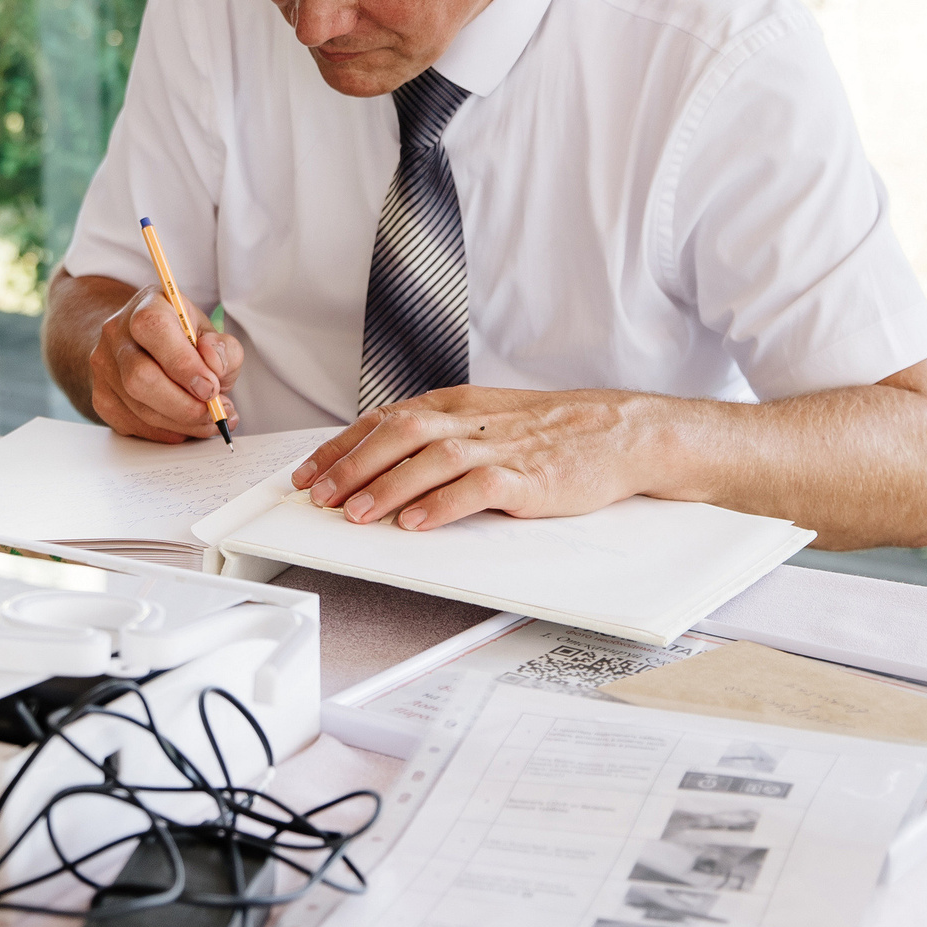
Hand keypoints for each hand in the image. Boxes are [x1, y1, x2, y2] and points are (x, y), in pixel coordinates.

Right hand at [87, 286, 242, 443]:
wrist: (142, 344)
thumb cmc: (182, 339)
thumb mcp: (212, 334)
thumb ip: (224, 349)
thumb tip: (214, 368)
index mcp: (147, 306)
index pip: (155, 330)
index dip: (184, 364)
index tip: (211, 388)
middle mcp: (117, 334)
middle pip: (140, 377)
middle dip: (184, 405)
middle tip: (214, 411)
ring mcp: (104, 368)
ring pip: (140, 408)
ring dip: (182, 423)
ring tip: (210, 420)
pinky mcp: (102, 398)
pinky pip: (135, 426)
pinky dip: (168, 432)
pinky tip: (186, 424)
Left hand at [290, 387, 654, 530]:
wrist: (618, 431)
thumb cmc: (551, 432)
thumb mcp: (487, 419)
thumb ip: (440, 433)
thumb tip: (382, 459)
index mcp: (458, 404)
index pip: (385, 418)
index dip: (341, 445)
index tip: (308, 471)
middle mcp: (472, 421)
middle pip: (398, 432)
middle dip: (351, 465)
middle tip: (318, 495)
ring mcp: (500, 447)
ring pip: (431, 458)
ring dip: (386, 486)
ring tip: (354, 514)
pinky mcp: (527, 476)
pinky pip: (476, 488)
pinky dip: (441, 505)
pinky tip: (414, 522)